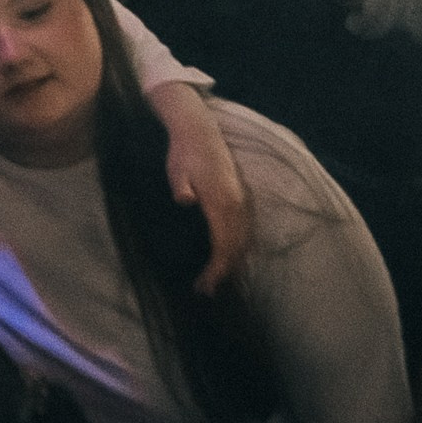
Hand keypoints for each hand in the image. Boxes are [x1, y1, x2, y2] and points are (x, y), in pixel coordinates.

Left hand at [152, 82, 250, 294]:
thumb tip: (184, 200)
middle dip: (223, 272)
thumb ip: (181, 186)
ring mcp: (241, 202)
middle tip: (206, 290)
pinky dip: (238, 248)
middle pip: (235, 248)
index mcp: (221, 202)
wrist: (200, 132)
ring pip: (243, 241)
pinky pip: (244, 231)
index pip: (223, 244)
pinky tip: (228, 257)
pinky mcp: (241, 199)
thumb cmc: (184, 154)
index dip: (216, 268)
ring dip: (232, 262)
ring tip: (215, 280)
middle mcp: (237, 205)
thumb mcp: (176, 169)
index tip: (205, 285)